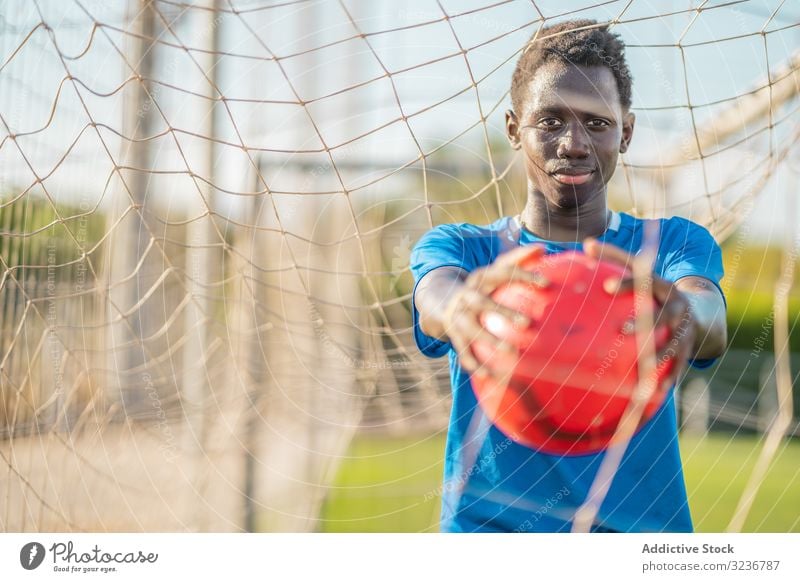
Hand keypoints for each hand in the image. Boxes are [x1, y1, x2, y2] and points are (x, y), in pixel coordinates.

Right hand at [443, 245, 548, 378]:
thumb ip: (518, 259)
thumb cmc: (483, 286)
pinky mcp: (454, 336)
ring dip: (490, 342)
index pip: (502, 273)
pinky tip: (490, 377)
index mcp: (481, 278)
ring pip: (472, 331)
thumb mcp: (495, 271)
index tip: (547, 285)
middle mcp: (467, 296)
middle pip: (482, 303)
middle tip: (527, 323)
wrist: (442, 302)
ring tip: (511, 354)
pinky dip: (476, 366)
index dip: (523, 276)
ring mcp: (458, 317)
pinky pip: (464, 353)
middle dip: (502, 313)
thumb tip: (543, 247)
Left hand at [583, 238, 696, 390]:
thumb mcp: (642, 275)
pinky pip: (679, 366)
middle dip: (643, 322)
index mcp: (661, 286)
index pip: (644, 281)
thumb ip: (615, 260)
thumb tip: (584, 243)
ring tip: (641, 366)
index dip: (627, 282)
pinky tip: (654, 393)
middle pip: (661, 316)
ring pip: (672, 344)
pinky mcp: (689, 349)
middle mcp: (676, 306)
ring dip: (656, 356)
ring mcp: (685, 329)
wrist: (699, 312)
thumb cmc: (654, 292)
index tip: (607, 286)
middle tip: (620, 329)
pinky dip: (668, 378)